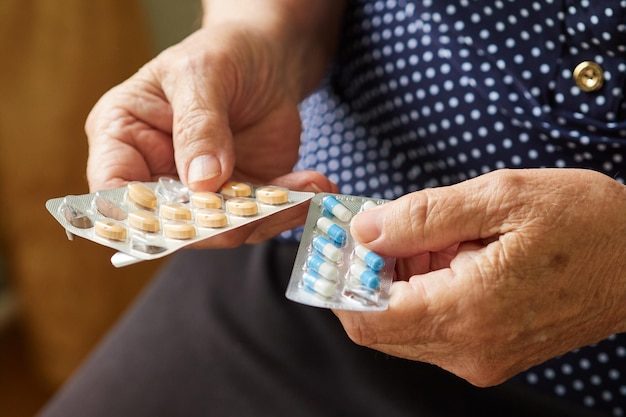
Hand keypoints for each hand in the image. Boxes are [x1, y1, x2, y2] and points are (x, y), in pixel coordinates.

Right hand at [84, 24, 337, 244]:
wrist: (268, 56)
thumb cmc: (222, 52)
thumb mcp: (203, 74)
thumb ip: (198, 124)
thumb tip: (202, 181)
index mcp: (124, 138)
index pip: (113, 189)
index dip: (139, 215)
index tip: (183, 217)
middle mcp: (157, 173)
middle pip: (173, 223)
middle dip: (220, 223)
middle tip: (261, 207)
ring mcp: (202, 191)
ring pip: (225, 228)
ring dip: (268, 216)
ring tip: (307, 191)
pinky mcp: (241, 196)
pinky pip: (261, 216)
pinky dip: (291, 207)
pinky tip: (316, 187)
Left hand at [336, 168, 625, 385]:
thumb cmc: (585, 223)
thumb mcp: (501, 198)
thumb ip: (422, 215)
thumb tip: (364, 229)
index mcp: (467, 311)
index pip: (366, 316)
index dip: (339, 279)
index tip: (339, 241)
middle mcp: (469, 349)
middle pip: (377, 326)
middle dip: (367, 275)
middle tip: (385, 227)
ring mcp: (480, 357)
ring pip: (402, 326)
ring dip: (397, 282)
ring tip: (433, 236)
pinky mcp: (489, 353)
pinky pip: (431, 328)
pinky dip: (421, 292)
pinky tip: (449, 255)